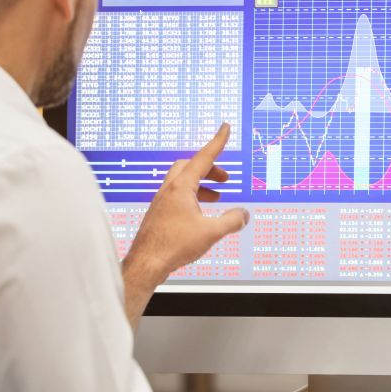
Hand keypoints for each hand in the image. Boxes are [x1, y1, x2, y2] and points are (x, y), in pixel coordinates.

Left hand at [123, 123, 248, 288]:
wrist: (146, 263)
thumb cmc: (172, 245)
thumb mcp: (211, 232)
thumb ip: (232, 221)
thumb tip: (244, 214)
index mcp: (181, 187)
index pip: (203, 157)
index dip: (217, 142)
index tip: (224, 128)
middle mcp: (169, 190)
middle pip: (191, 166)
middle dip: (210, 168)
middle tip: (225, 177)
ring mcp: (162, 201)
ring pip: (183, 182)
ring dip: (202, 184)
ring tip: (217, 197)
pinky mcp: (159, 213)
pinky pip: (178, 196)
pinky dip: (193, 197)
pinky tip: (200, 213)